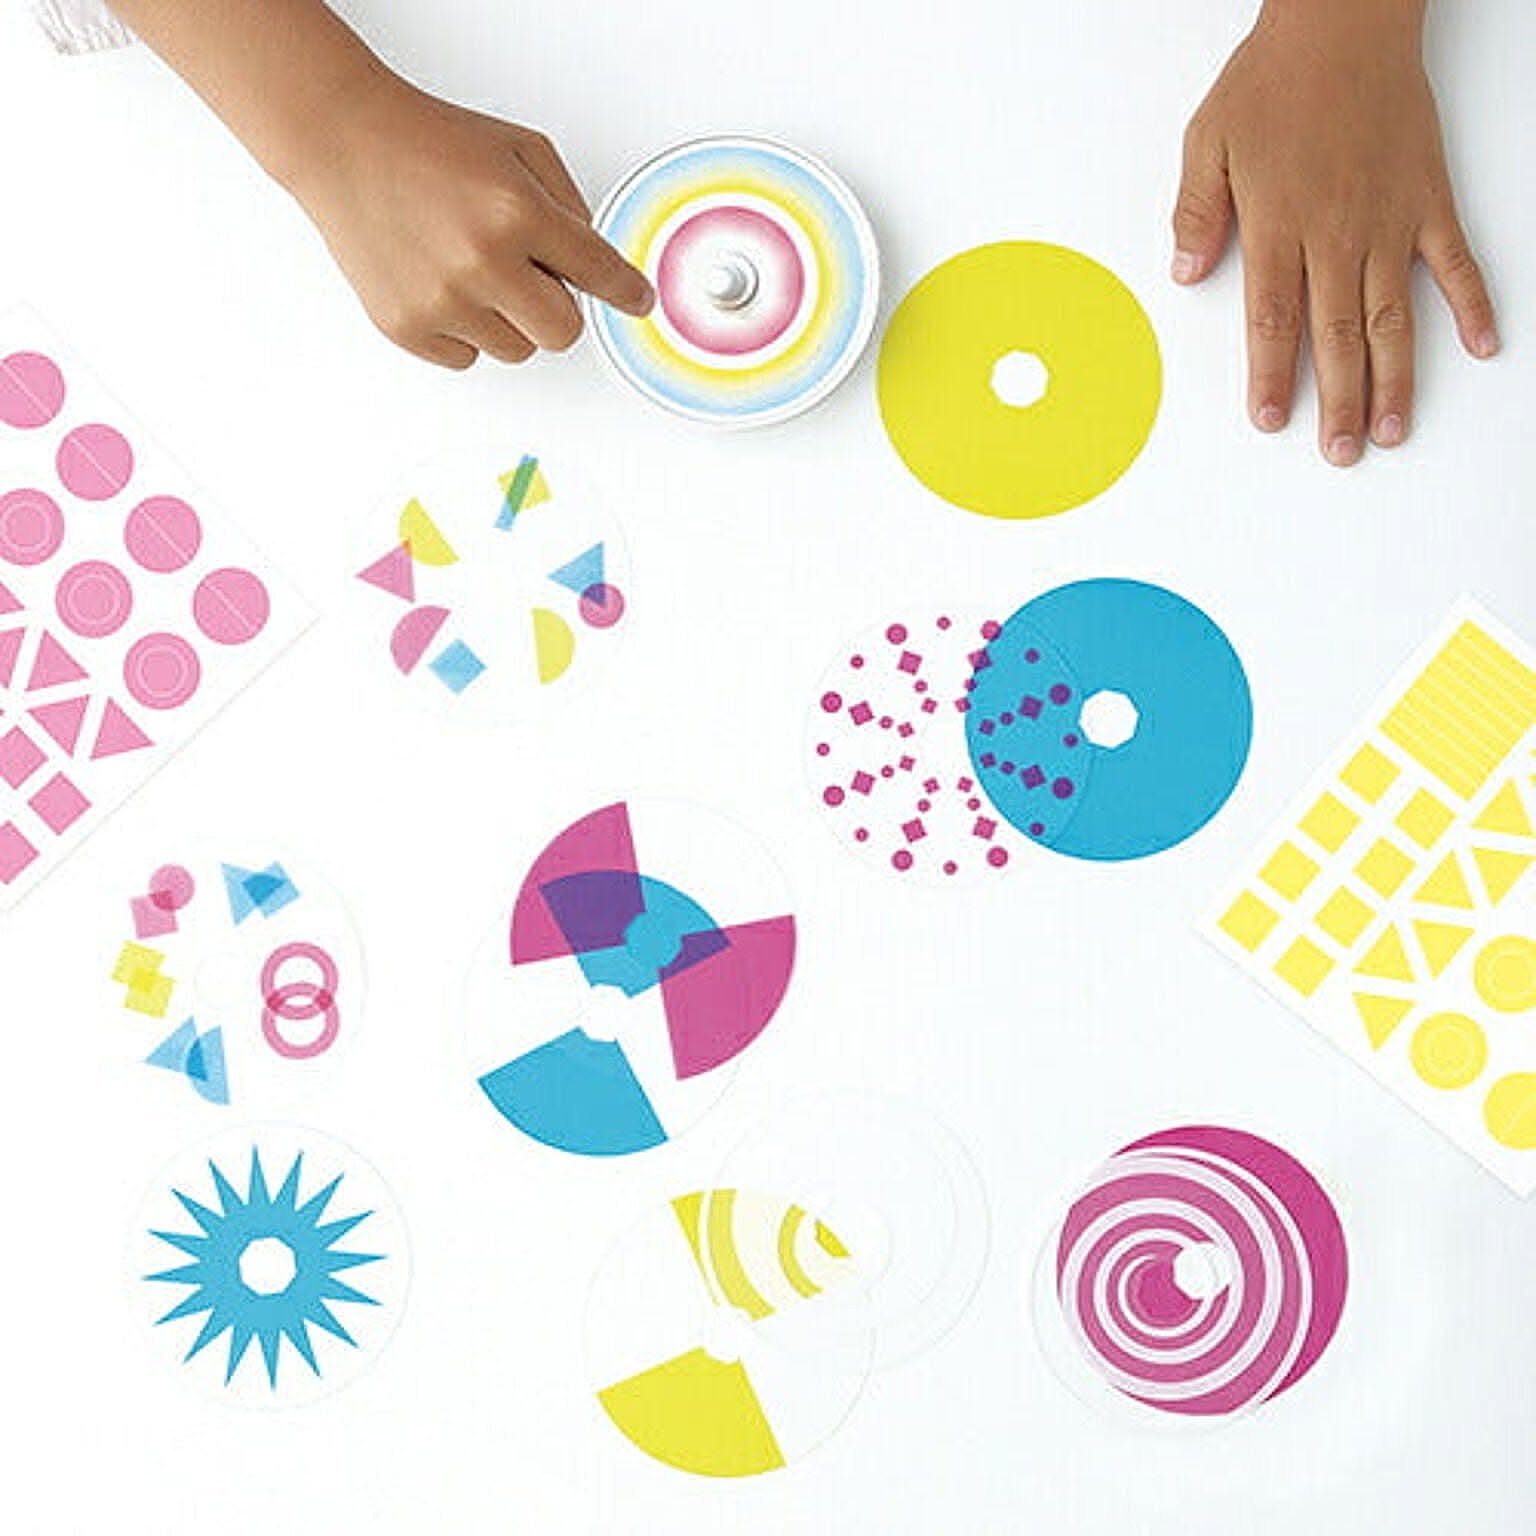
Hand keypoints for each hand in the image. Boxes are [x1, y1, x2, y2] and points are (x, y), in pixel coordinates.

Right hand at [290, 78, 653, 368]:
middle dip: (557, 308)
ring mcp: (442, 301)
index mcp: (517, 212)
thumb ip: (569, 207)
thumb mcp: (521, 149)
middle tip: (531, 276)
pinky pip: (469, 358)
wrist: (345, 143)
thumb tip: (599, 267)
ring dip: (510, 320)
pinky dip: (466, 330)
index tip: (638, 302)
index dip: (627, 293)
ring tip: (475, 270)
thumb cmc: (431, 144)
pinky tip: (443, 283)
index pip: (599, 274)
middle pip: (563, 333)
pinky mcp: (408, 327)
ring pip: (517, 351)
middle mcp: (481, 261)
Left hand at [1172, 0, 1497, 464]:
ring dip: (1394, 378)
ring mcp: (1390, 221)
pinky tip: (1481, 347)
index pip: (1273, 322)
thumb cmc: (1273, 81)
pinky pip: (1456, 262)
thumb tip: (1185, 273)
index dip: (1273, 378)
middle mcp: (1337, 233)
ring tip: (1392, 429)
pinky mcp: (1429, 199)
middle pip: (1337, 335)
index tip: (1271, 420)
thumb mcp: (1208, 143)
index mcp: (1279, 226)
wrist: (1344, 22)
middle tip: (1339, 452)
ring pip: (1394, 316)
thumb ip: (1197, 214)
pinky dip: (1472, 305)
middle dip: (1337, 401)